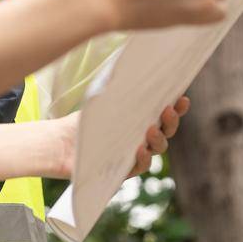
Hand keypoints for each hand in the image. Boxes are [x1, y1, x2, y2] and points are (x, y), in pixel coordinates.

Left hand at [46, 97, 190, 180]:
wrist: (59, 143)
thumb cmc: (81, 120)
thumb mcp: (101, 101)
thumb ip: (119, 91)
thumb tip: (136, 71)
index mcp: (140, 119)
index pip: (164, 113)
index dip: (177, 107)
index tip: (182, 98)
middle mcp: (142, 137)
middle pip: (166, 131)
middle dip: (171, 120)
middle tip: (168, 110)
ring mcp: (134, 154)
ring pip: (157, 148)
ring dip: (158, 138)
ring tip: (151, 128)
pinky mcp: (123, 170)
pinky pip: (140, 166)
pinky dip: (143, 157)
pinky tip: (139, 149)